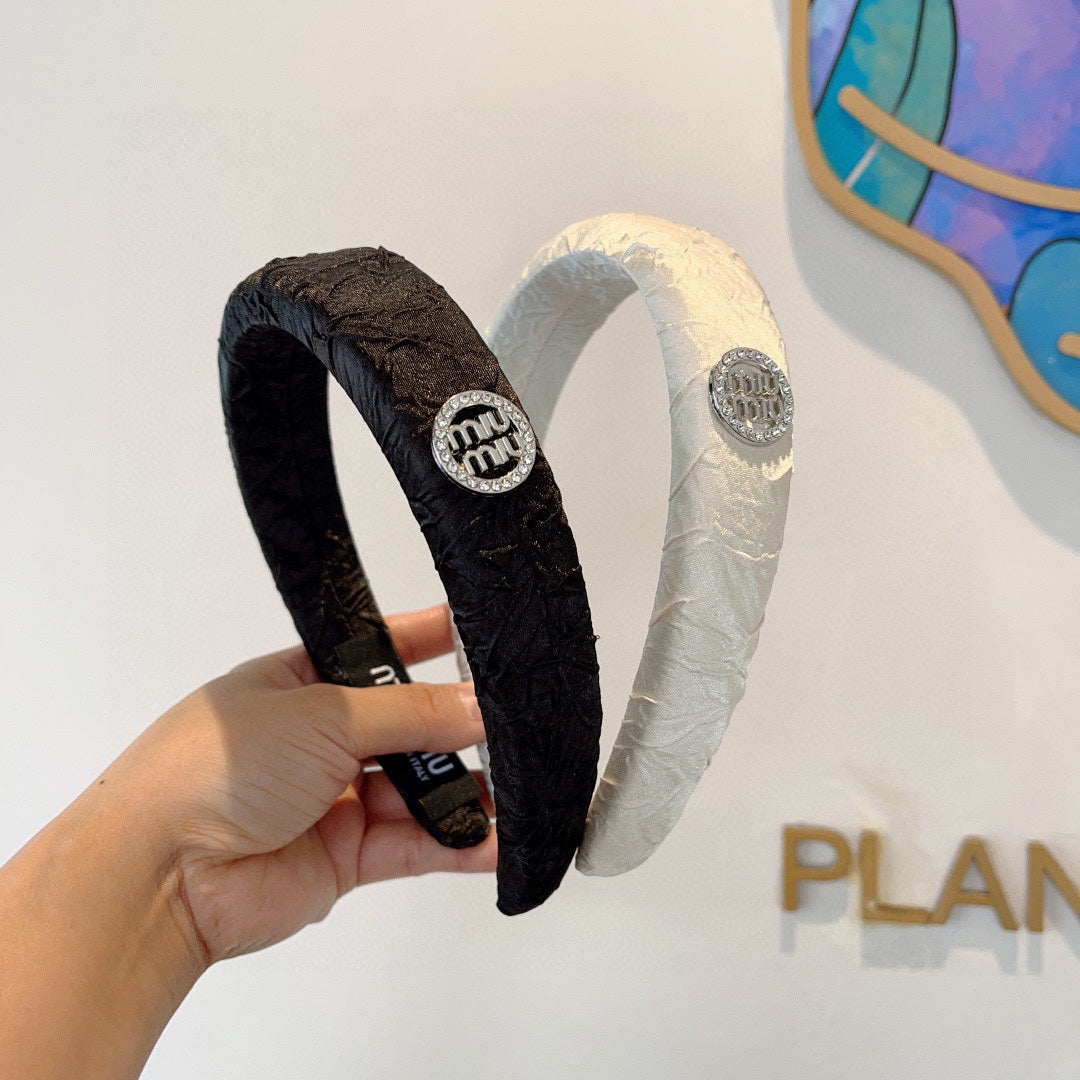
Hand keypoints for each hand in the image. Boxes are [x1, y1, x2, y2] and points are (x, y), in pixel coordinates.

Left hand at [101, 603, 496, 965]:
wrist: (162, 873)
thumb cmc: (219, 767)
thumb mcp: (323, 713)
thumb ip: (408, 712)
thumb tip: (477, 707)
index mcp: (301, 683)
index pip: (375, 650)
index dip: (425, 641)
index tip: (478, 633)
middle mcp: (319, 738)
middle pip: (406, 725)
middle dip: (454, 726)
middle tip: (509, 723)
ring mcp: (334, 799)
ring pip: (416, 788)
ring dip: (460, 789)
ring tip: (511, 788)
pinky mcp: (346, 858)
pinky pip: (412, 845)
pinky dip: (454, 844)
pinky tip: (493, 841)